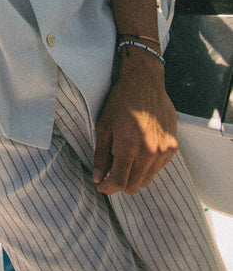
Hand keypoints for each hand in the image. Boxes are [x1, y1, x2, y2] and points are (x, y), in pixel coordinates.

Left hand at [93, 51, 177, 194]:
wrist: (144, 82)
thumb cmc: (121, 101)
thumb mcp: (104, 126)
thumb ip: (101, 155)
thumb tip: (98, 178)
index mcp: (128, 146)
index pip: (118, 182)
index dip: (107, 187)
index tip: (101, 185)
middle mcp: (148, 151)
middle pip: (134, 185)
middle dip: (120, 184)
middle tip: (111, 174)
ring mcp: (163, 150)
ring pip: (148, 179)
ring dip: (135, 176)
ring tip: (125, 161)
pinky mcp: (173, 146)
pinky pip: (159, 168)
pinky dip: (148, 166)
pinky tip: (140, 151)